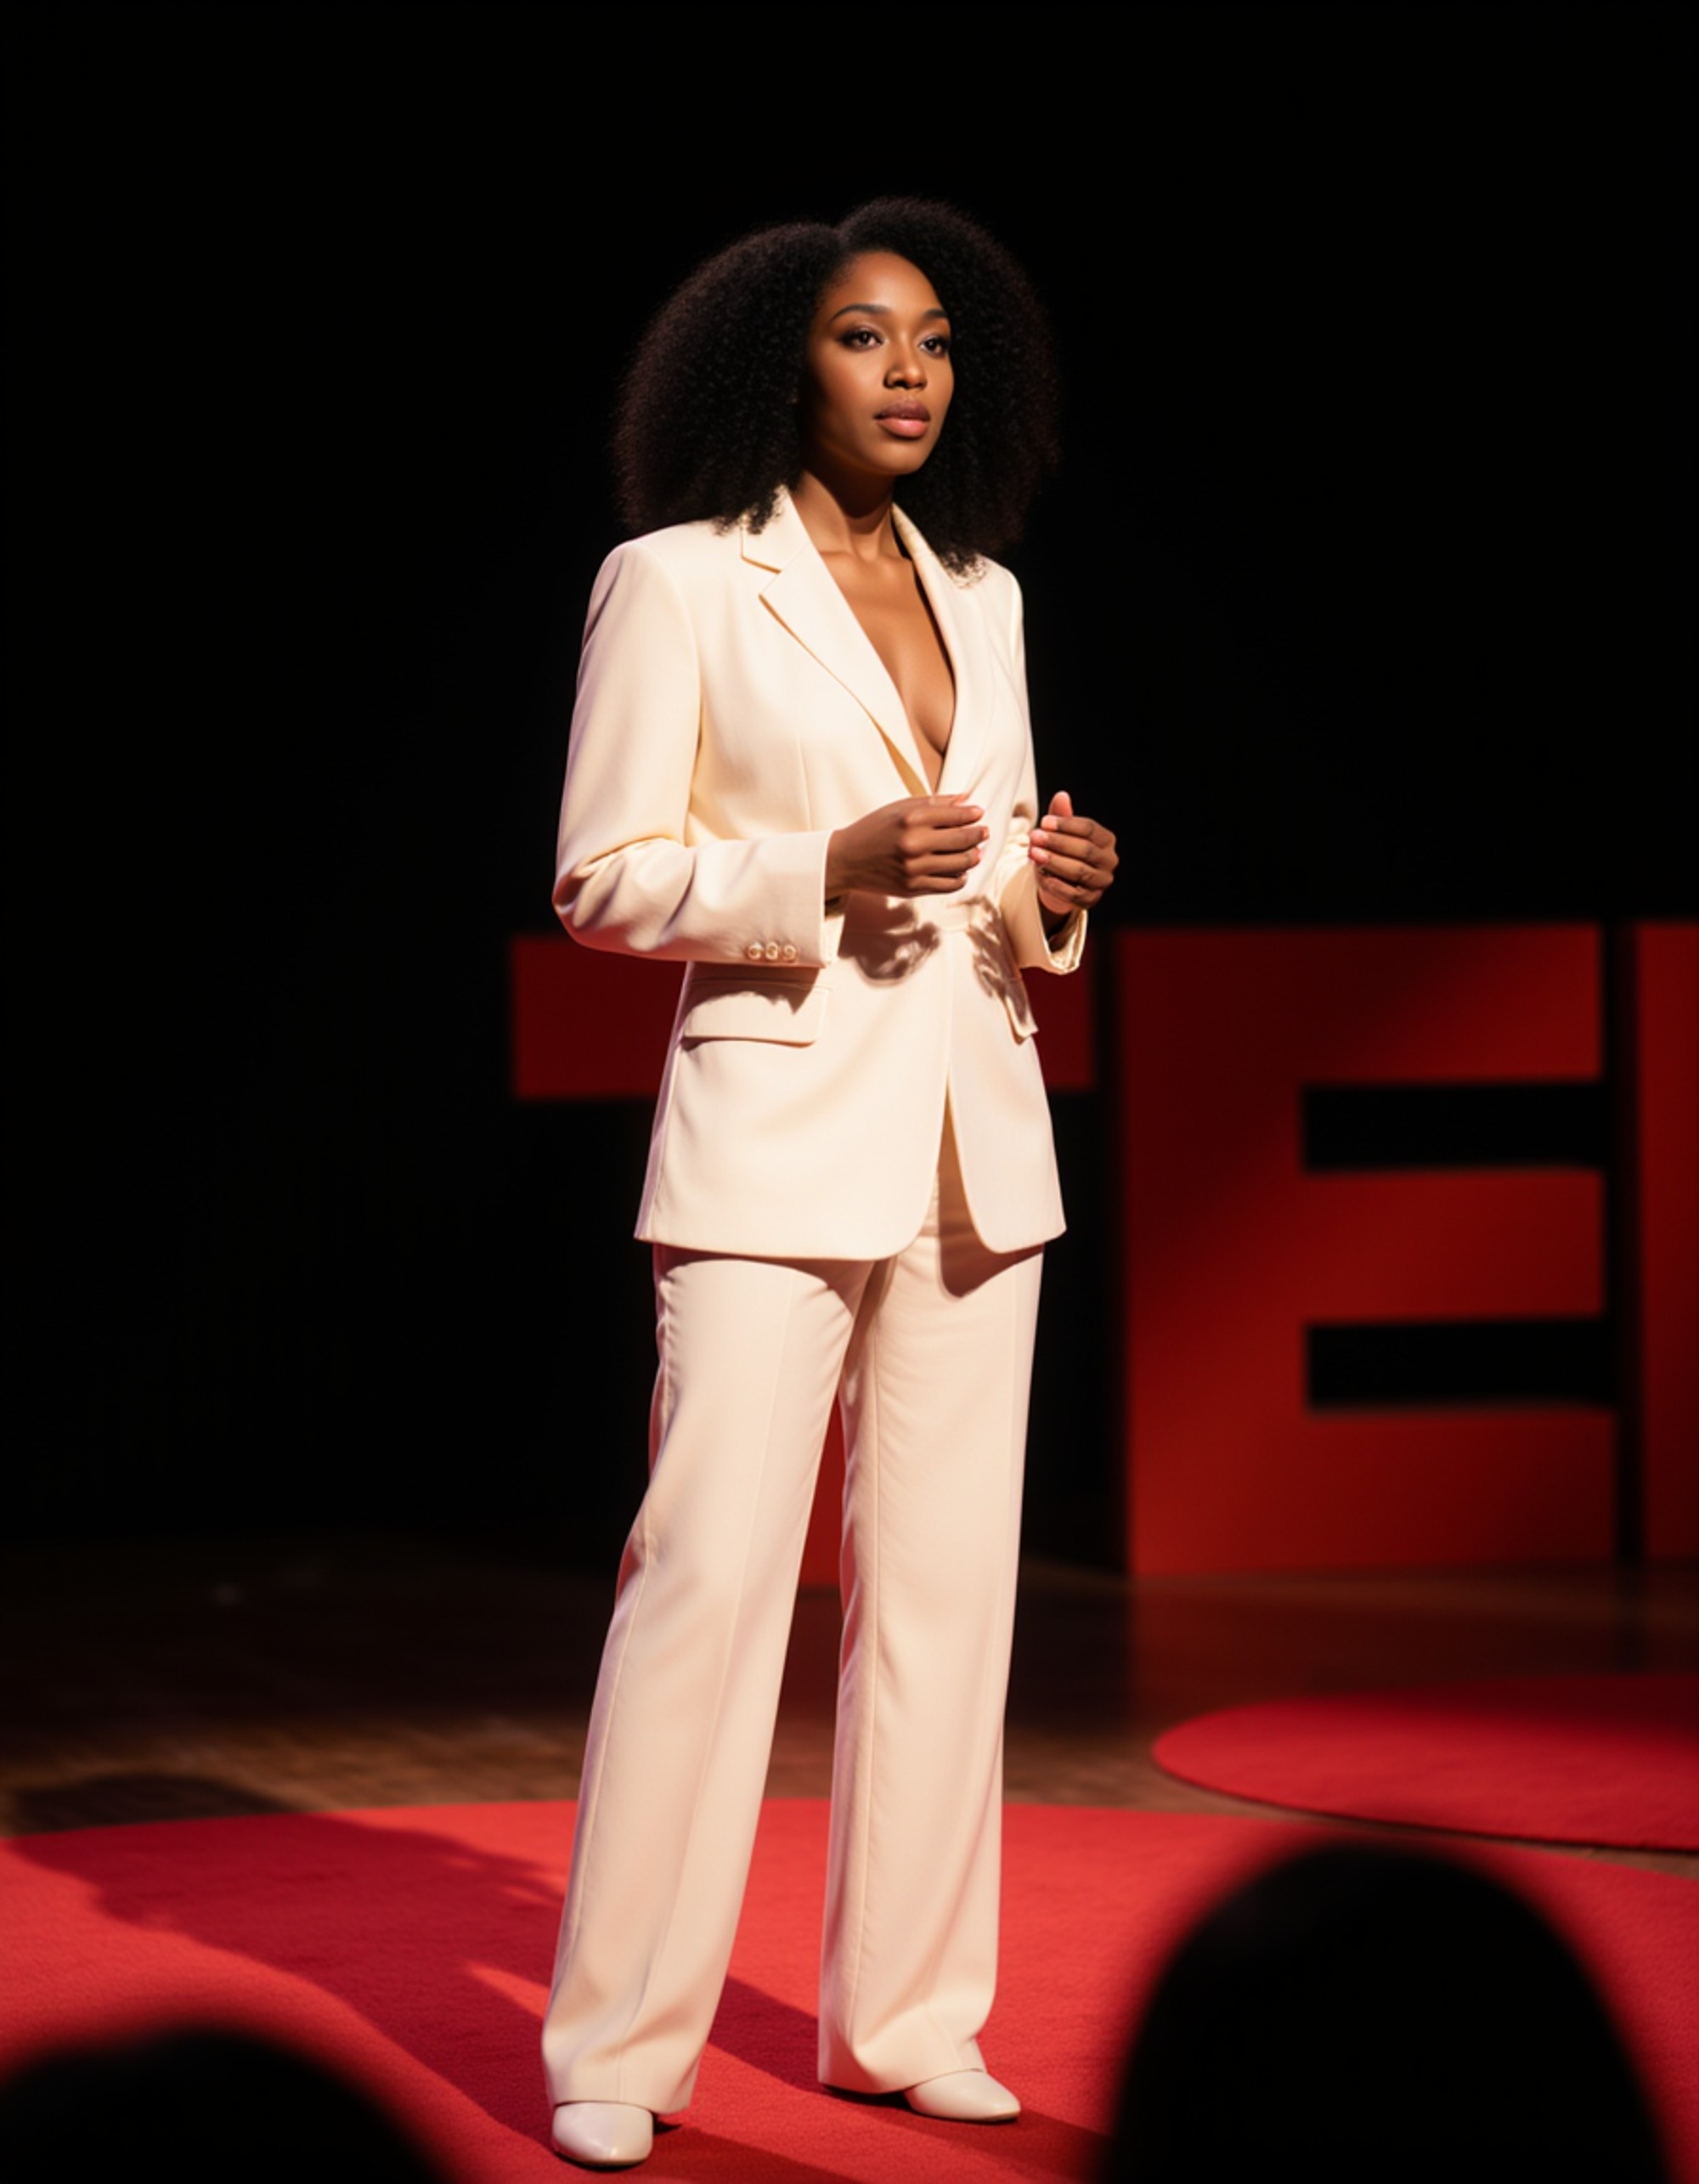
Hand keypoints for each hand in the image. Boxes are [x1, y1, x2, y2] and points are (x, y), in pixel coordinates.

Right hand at [826, 794, 987, 899]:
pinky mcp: (913, 888)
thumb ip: (935, 803)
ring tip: (976, 851)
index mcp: (911, 819)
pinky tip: (960, 870)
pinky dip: (961, 877)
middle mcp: (914, 844)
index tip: (979, 813)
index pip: (955, 816)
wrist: (846, 860)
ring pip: (961, 864)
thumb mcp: (900, 807)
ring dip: (974, 856)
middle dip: (979, 834)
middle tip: (985, 832)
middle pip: (963, 840)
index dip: (973, 815)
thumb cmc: (874, 829)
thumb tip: (967, 799)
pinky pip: (949, 884)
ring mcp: (914, 869)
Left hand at [1030, 790, 1117, 919]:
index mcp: (1106, 840)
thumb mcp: (1060, 832)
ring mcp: (1102, 882)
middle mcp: (1109, 861)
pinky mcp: (1090, 899)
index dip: (1066, 825)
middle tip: (1035, 836)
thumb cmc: (1062, 851)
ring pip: (1079, 871)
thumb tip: (1061, 795)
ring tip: (1034, 853)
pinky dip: (1056, 885)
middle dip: (1058, 843)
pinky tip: (1041, 875)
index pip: (1089, 829)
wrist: (1060, 882)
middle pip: (1085, 850)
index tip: (1044, 822)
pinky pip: (1073, 893)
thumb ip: (1061, 816)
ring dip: (1055, 862)